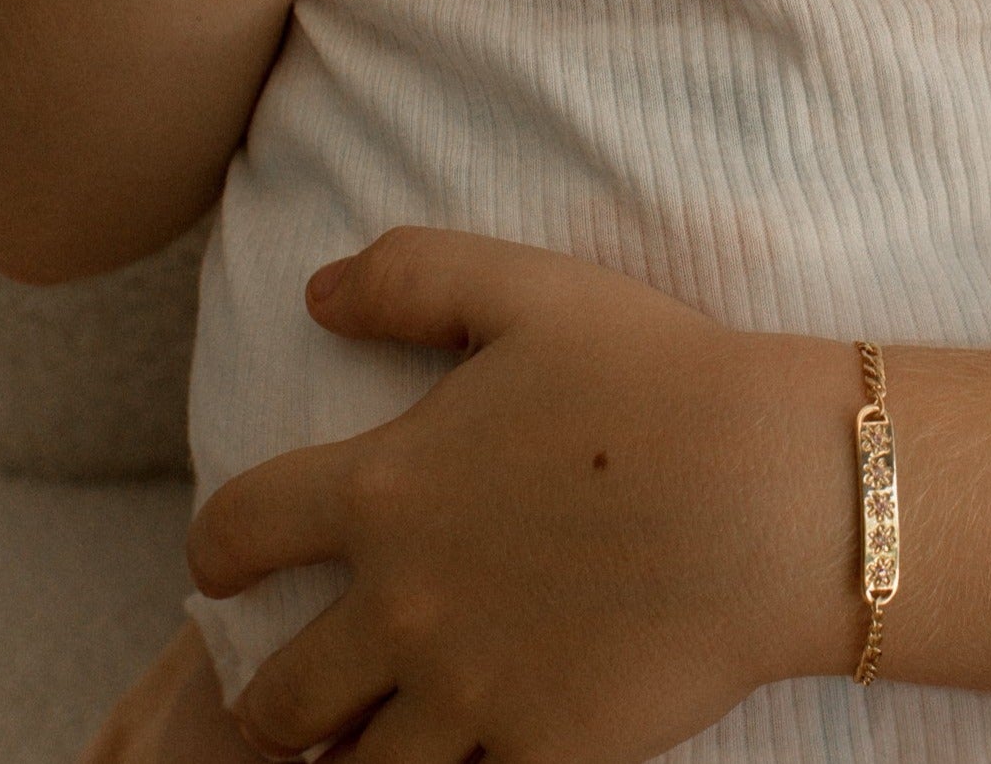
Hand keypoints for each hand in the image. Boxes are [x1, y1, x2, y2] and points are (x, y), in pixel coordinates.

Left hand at [186, 228, 864, 763]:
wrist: (773, 492)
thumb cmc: (658, 377)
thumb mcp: (532, 289)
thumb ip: (414, 275)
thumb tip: (316, 292)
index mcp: (387, 491)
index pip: (237, 532)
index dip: (217, 547)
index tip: (226, 559)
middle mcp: (404, 606)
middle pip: (275, 696)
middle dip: (268, 696)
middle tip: (291, 688)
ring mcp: (470, 693)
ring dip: (346, 756)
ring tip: (363, 740)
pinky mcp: (543, 752)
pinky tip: (463, 752)